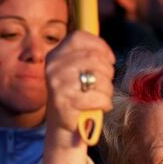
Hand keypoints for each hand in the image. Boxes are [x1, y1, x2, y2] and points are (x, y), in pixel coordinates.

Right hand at [42, 31, 115, 163]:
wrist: (64, 126)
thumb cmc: (77, 94)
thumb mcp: (77, 71)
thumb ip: (87, 56)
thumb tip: (107, 53)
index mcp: (55, 55)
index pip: (79, 38)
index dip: (100, 46)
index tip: (110, 59)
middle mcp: (52, 66)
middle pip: (93, 57)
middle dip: (107, 72)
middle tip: (105, 83)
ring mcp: (57, 84)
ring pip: (98, 77)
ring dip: (108, 89)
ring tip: (102, 96)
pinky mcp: (64, 102)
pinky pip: (97, 96)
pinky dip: (105, 102)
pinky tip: (101, 105)